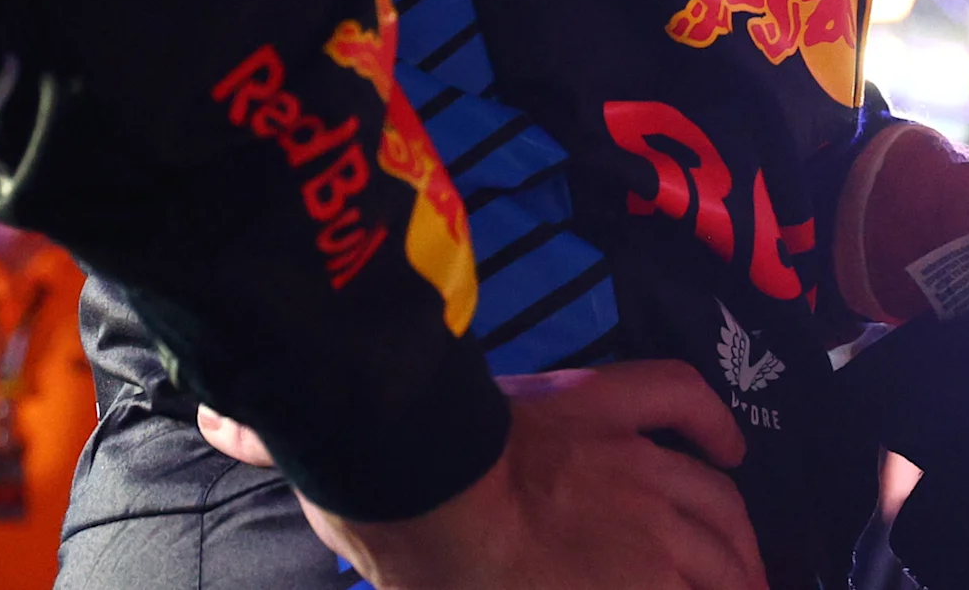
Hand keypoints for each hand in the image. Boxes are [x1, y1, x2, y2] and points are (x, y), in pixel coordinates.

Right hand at [200, 360, 762, 589]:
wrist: (440, 502)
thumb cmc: (399, 473)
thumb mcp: (359, 456)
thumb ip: (283, 436)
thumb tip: (218, 425)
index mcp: (575, 412)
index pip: (672, 397)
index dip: (707, 434)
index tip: (722, 458)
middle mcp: (627, 455)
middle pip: (713, 484)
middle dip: (731, 523)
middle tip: (736, 560)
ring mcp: (646, 509)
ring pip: (726, 528)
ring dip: (744, 564)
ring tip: (750, 589)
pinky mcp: (644, 559)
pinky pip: (710, 559)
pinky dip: (730, 570)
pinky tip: (739, 580)